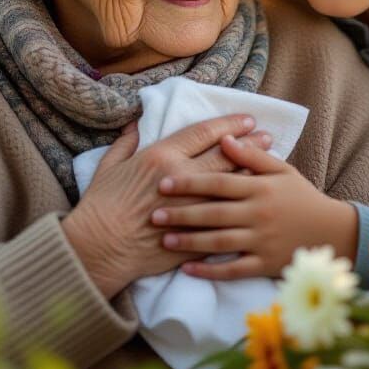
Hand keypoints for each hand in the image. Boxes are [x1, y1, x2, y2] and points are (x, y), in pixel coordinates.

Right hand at [61, 115, 272, 299]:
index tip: (247, 121)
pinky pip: (224, 218)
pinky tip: (255, 202)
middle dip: (249, 146)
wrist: (98, 247)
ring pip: (230, 186)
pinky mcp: (193, 233)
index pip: (203, 134)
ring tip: (270, 164)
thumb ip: (125, 143)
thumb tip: (134, 123)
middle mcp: (181, 178)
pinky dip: (241, 209)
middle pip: (224, 156)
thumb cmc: (100, 206)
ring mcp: (190, 207)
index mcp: (161, 157)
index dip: (228, 126)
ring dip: (252, 173)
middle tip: (268, 138)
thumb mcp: (109, 167)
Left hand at [150, 134, 358, 281]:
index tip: (163, 183)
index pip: (219, 182)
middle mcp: (259, 214)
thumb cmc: (302, 197)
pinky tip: (187, 269)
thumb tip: (225, 138)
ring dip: (189, 241)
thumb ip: (252, 155)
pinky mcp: (264, 264)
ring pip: (218, 242)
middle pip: (213, 212)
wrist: (332, 232)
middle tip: (154, 213)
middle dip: (181, 213)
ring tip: (164, 239)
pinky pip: (232, 270)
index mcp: (260, 188)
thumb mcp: (282, 171)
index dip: (190, 182)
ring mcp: (261, 241)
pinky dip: (209, 271)